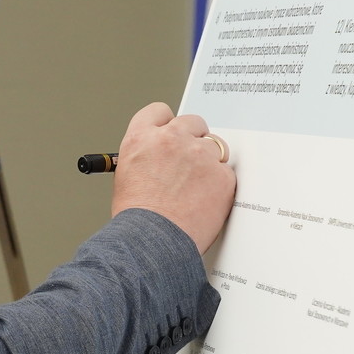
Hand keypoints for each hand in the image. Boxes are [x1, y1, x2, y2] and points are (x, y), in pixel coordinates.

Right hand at [110, 102, 235, 253]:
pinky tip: (206, 201)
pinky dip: (220, 185)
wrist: (151, 241)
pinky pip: (226, 173)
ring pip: (214, 146)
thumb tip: (158, 160)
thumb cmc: (136, 218)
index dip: (167, 123)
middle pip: (192, 122)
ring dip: (209, 162)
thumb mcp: (127, 176)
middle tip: (190, 161)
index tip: (172, 131)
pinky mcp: (222, 175)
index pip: (158, 112)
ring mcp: (199, 155)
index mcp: (142, 138)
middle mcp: (171, 140)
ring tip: (198, 188)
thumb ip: (145, 157)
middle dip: (193, 137)